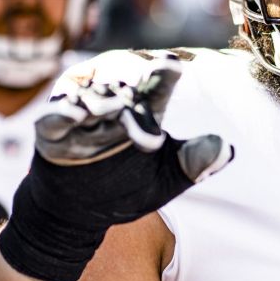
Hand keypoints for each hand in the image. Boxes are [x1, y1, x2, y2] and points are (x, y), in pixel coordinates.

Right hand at [35, 49, 229, 179]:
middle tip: (140, 87)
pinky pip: (55, 119)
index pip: (156, 87)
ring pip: (90, 97)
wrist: (81, 216)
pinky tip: (76, 113)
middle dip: (133, 89)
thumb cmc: (125, 189)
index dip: (164, 74)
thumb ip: (194, 163)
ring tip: (116, 104)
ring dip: (101, 99)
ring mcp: (81, 118)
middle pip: (123, 88)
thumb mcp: (166, 179)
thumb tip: (227, 150)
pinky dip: (63, 114)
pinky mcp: (51, 134)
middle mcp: (112, 107)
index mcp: (143, 112)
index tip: (173, 64)